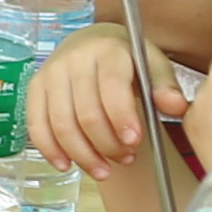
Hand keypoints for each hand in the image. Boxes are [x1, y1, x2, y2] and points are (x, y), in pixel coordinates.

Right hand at [27, 21, 175, 176]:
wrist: (91, 41)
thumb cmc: (125, 59)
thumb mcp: (152, 64)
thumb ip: (164, 86)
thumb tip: (176, 107)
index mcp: (108, 50)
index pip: (112, 87)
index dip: (122, 118)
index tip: (133, 142)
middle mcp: (74, 59)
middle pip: (87, 113)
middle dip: (107, 144)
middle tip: (126, 159)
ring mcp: (51, 73)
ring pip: (62, 124)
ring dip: (83, 155)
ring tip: (103, 170)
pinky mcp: (35, 87)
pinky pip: (37, 125)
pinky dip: (51, 150)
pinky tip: (67, 165)